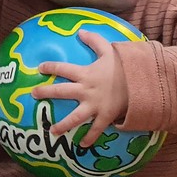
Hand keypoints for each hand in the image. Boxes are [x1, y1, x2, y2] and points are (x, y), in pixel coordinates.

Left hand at [31, 30, 128, 146]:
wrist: (143, 83)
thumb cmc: (125, 67)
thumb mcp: (110, 51)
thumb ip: (94, 41)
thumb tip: (81, 31)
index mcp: (85, 73)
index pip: (62, 68)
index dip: (50, 67)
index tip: (40, 68)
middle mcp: (86, 90)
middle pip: (61, 91)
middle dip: (46, 93)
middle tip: (34, 95)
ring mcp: (95, 105)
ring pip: (75, 117)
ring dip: (63, 125)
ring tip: (51, 131)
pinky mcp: (105, 116)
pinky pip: (96, 129)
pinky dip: (89, 138)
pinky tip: (82, 146)